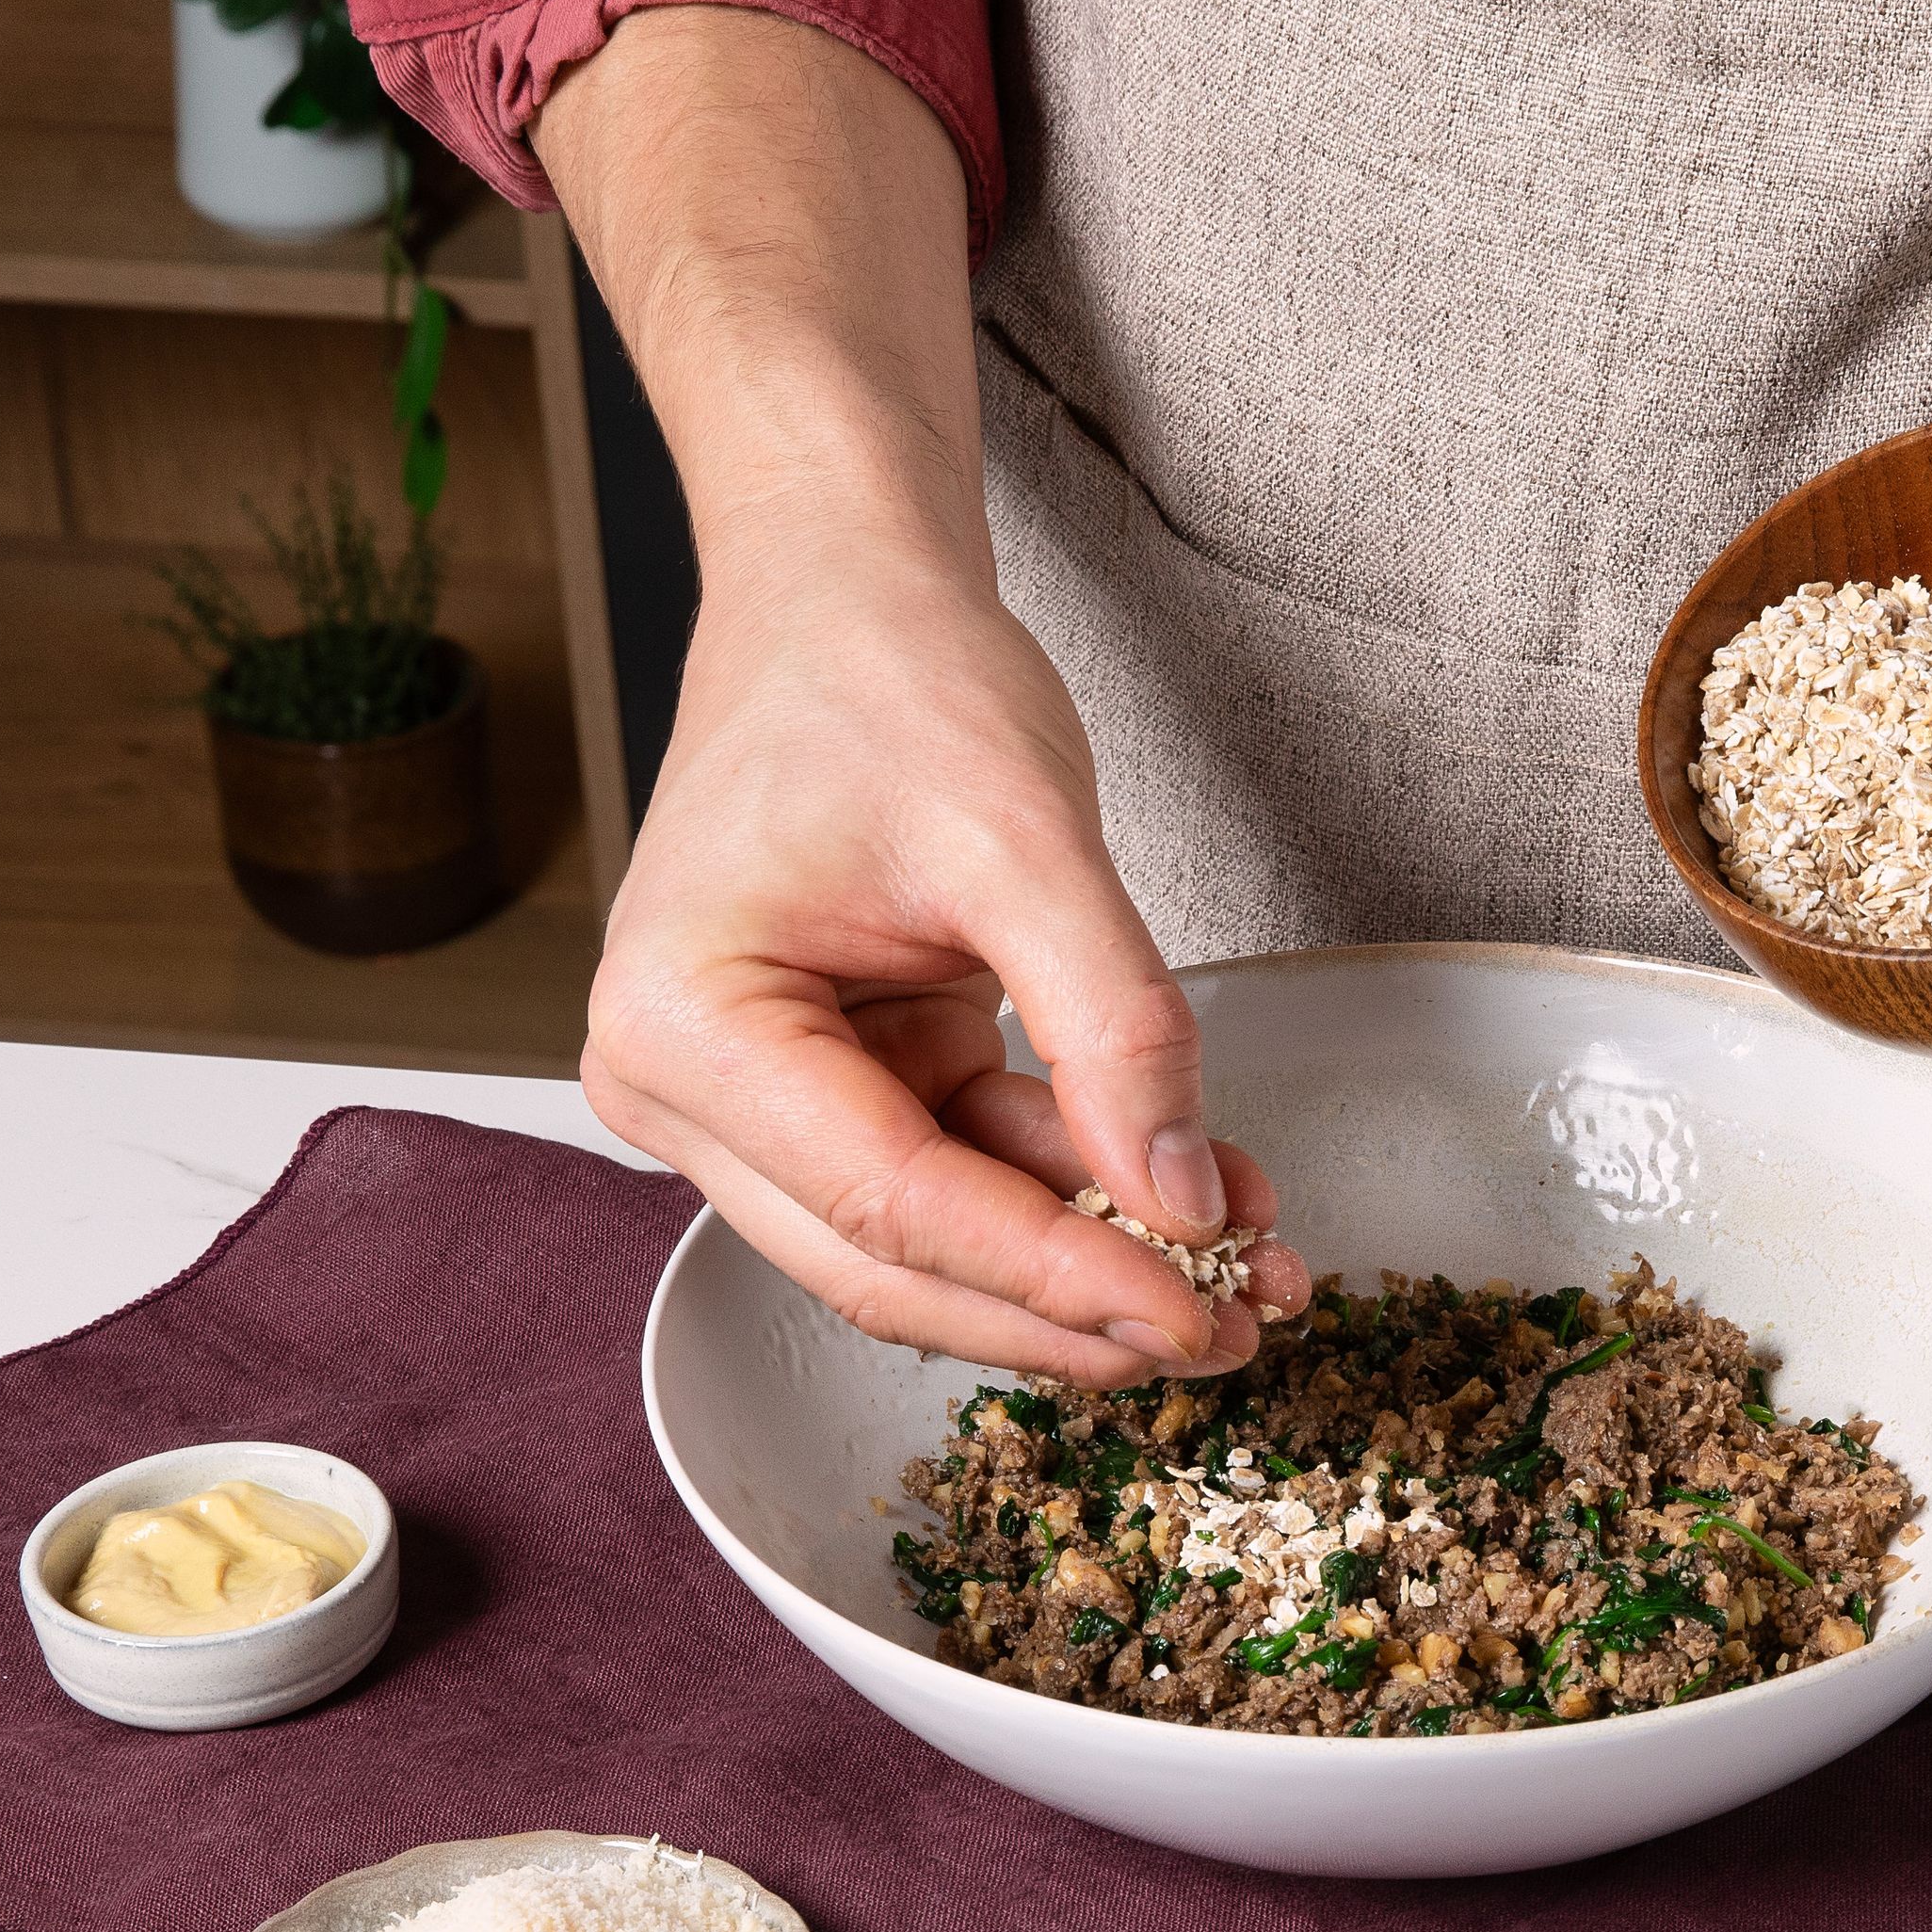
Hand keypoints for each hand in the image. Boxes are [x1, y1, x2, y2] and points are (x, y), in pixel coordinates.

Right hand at [536, 4, 1307, 1385]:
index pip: (890, 1200)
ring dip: (1088, 1265)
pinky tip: (1197, 1199)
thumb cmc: (885, 676)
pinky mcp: (830, 1093)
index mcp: (684, 1021)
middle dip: (1072, 1310)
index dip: (1053, 1274)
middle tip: (1233, 1334)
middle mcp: (683, 1086)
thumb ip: (1114, 1029)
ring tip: (1248, 1269)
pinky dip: (1073, 1196)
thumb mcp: (1025, 839)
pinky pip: (958, 1182)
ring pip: (931, 1246)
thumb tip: (1182, 1205)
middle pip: (894, 1262)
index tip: (1193, 1310)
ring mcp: (752, 1101)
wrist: (846, 597)